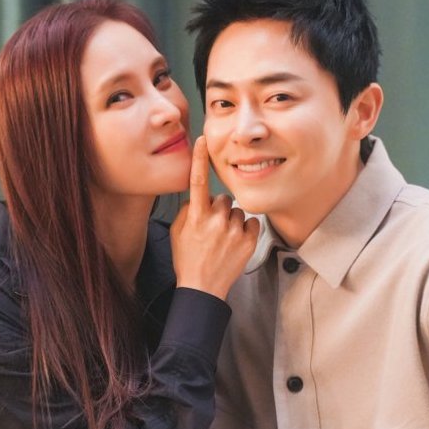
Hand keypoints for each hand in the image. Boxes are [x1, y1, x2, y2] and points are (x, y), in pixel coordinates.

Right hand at [170, 137, 259, 299]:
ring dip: (232, 221)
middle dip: (219, 209)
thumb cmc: (188, 260)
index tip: (202, 140)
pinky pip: (251, 222)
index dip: (199, 159)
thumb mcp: (177, 233)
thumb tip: (198, 197)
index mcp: (196, 217)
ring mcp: (234, 231)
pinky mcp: (249, 240)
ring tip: (223, 240)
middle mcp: (215, 221)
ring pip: (237, 211)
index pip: (197, 181)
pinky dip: (245, 230)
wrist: (203, 288)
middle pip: (223, 199)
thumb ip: (187, 210)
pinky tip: (235, 242)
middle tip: (213, 229)